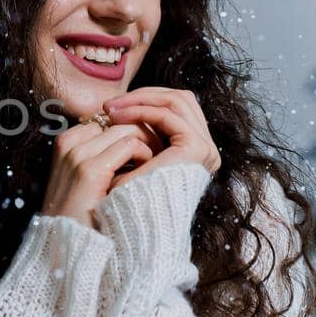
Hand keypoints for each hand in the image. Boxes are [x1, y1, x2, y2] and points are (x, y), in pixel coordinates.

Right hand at [40, 119, 161, 228]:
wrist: (68, 246)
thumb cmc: (84, 215)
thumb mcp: (87, 179)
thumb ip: (102, 156)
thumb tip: (133, 140)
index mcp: (65, 143)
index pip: (107, 119)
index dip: (130, 129)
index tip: (145, 147)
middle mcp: (69, 144)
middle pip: (117, 120)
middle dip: (143, 131)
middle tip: (159, 150)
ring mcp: (78, 155)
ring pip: (127, 128)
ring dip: (148, 141)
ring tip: (156, 161)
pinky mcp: (90, 170)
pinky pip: (129, 144)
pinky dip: (145, 154)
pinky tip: (149, 170)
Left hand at [100, 87, 220, 191]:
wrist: (134, 221)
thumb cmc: (129, 196)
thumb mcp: (136, 158)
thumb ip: (140, 133)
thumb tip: (119, 108)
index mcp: (195, 149)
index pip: (176, 108)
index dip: (145, 100)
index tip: (112, 107)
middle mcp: (206, 148)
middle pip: (179, 99)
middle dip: (143, 95)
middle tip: (109, 104)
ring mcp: (204, 147)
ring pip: (176, 101)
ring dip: (140, 99)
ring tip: (111, 108)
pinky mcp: (195, 147)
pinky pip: (167, 115)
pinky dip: (141, 110)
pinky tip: (118, 116)